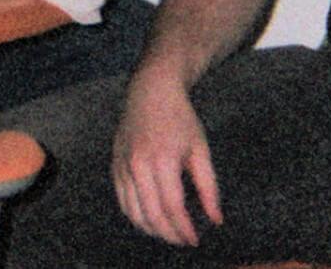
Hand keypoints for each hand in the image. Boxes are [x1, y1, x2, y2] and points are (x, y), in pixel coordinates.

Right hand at [111, 71, 221, 245]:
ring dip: (151, 229)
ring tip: (168, 233)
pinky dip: (135, 215)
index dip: (184, 228)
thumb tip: (215, 219)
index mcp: (163, 158)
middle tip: (183, 240)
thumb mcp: (200, 149)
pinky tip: (149, 219)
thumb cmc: (179, 118)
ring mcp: (123, 164)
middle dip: (169, 234)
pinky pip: (122, 200)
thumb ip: (208, 187)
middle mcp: (138, 164)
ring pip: (133, 211)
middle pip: (151, 214)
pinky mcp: (115, 164)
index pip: (172, 206)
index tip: (194, 239)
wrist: (151, 91)